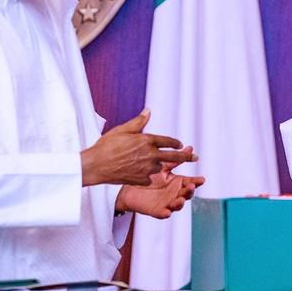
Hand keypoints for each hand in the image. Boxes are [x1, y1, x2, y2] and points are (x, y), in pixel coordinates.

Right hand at [80, 110, 196, 186]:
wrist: (96, 165)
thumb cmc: (106, 146)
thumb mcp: (123, 129)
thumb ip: (139, 122)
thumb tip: (148, 111)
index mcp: (147, 140)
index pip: (168, 141)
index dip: (175, 143)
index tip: (180, 144)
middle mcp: (150, 155)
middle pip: (174, 156)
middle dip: (186, 156)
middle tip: (195, 157)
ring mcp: (146, 169)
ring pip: (159, 167)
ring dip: (157, 165)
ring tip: (146, 164)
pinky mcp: (141, 180)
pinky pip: (148, 178)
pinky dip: (145, 175)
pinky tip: (136, 172)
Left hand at [115, 149, 205, 218]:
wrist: (130, 186)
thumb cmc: (149, 176)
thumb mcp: (163, 166)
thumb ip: (176, 159)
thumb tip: (190, 148)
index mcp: (177, 183)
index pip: (189, 182)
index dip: (196, 181)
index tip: (202, 179)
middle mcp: (174, 194)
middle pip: (186, 194)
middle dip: (189, 191)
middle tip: (191, 186)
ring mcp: (167, 203)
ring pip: (177, 205)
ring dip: (180, 203)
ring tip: (180, 200)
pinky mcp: (157, 210)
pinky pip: (162, 213)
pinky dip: (165, 213)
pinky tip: (167, 212)